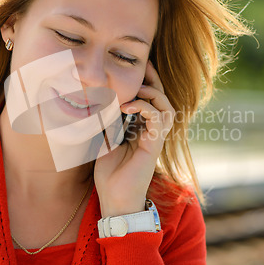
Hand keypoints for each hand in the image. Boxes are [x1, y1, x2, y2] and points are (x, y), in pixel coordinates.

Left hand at [94, 60, 174, 217]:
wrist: (115, 199)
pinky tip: (128, 106)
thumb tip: (97, 103)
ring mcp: (155, 139)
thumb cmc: (110, 174)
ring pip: (166, 108)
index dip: (146, 83)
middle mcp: (152, 133)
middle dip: (154, 80)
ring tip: (136, 88)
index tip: (136, 67)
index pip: (150, 101)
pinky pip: (158, 120)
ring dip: (152, 94)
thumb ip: (107, 123)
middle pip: (162, 100)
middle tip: (144, 65)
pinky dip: (146, 108)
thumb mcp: (104, 141)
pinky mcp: (154, 146)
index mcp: (142, 130)